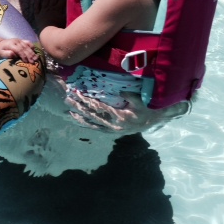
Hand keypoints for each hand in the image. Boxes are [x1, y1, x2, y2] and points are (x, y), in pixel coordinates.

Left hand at [0, 38, 38, 63]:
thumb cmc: (0, 51)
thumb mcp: (1, 53)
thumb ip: (6, 54)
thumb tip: (13, 54)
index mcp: (11, 44)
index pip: (19, 50)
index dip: (23, 56)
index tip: (26, 61)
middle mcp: (16, 41)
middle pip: (24, 48)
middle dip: (29, 55)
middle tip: (33, 62)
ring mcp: (19, 40)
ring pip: (27, 45)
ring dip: (32, 52)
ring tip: (36, 58)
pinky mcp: (21, 41)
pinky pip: (28, 42)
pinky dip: (32, 47)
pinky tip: (34, 52)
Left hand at [33, 0, 66, 32]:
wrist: (47, 34)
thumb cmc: (58, 28)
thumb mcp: (66, 21)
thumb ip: (69, 14)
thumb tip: (75, 9)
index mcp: (57, 10)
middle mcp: (50, 8)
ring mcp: (43, 11)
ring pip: (45, 1)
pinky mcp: (37, 16)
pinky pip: (36, 8)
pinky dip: (36, 3)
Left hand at [66, 89, 189, 131]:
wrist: (155, 120)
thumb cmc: (149, 108)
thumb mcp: (142, 101)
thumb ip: (131, 96)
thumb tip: (121, 91)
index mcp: (121, 117)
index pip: (100, 108)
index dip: (87, 101)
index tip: (77, 93)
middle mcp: (115, 126)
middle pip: (93, 116)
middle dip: (79, 107)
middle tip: (67, 100)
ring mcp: (113, 130)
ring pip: (93, 124)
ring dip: (80, 118)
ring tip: (68, 112)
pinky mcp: (113, 132)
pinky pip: (98, 129)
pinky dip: (87, 125)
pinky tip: (79, 121)